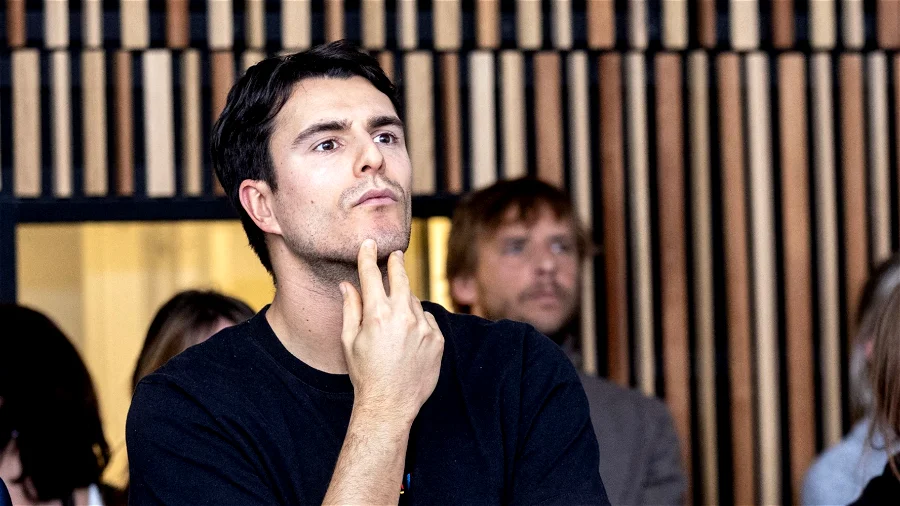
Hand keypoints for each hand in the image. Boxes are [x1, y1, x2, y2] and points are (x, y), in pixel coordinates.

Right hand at [339, 239, 443, 424]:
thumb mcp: (349, 340)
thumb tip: (347, 284)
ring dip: (405, 299)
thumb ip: (351, 308)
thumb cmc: (365, 373)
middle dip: (396, 263)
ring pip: (414, 300)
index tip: (369, 244)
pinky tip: (408, 335)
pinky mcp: (437, 339)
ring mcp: (423, 327)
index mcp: (377, 314)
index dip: (369, 256)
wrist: (390, 404)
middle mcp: (402, 316)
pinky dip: (418, 320)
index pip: (372, 274)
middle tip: (395, 254)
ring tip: (394, 316)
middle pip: (400, 278)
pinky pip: (427, 319)